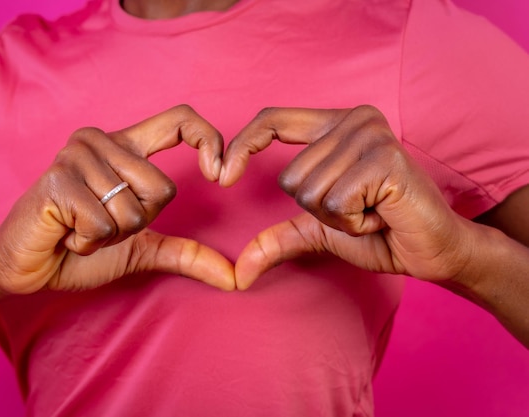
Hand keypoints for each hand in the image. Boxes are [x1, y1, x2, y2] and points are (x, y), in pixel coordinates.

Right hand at [0, 105, 234, 293]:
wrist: (27, 265)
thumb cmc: (81, 248)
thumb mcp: (142, 248)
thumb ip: (186, 253)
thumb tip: (234, 278)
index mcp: (126, 147)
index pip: (180, 119)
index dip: (208, 140)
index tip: (219, 175)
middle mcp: (101, 142)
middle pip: (161, 189)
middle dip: (137, 223)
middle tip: (101, 222)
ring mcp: (76, 157)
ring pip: (133, 210)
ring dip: (111, 235)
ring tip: (81, 227)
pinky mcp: (58, 181)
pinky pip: (103, 224)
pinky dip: (89, 242)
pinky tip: (67, 232)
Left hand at [221, 106, 476, 289]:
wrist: (434, 250)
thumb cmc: (381, 232)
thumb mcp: (319, 231)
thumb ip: (279, 238)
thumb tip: (239, 272)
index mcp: (335, 125)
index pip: (273, 118)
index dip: (243, 144)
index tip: (222, 175)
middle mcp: (354, 119)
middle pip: (290, 177)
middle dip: (319, 210)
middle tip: (360, 208)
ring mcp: (370, 135)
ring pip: (309, 192)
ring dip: (338, 218)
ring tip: (372, 211)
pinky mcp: (384, 158)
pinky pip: (334, 203)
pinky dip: (354, 222)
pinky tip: (382, 215)